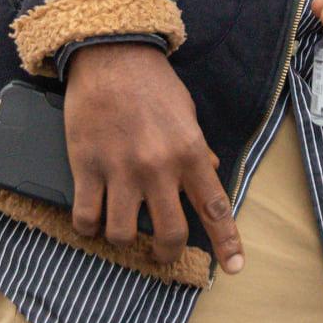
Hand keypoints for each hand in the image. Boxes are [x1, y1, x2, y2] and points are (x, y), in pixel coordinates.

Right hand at [64, 44, 243, 272]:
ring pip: (123, 235)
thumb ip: (198, 149)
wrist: (110, 54)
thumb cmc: (152, 82)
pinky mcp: (87, 168)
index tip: (234, 267)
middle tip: (161, 253)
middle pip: (169, 234)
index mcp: (190, 151)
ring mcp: (121, 170)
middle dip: (167, 254)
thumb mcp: (186, 113)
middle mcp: (159, 167)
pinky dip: (89, 228)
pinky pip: (87, 219)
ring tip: (121, 227)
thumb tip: (211, 173)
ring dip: (124, 240)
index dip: (226, 242)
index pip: (215, 207)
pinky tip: (92, 220)